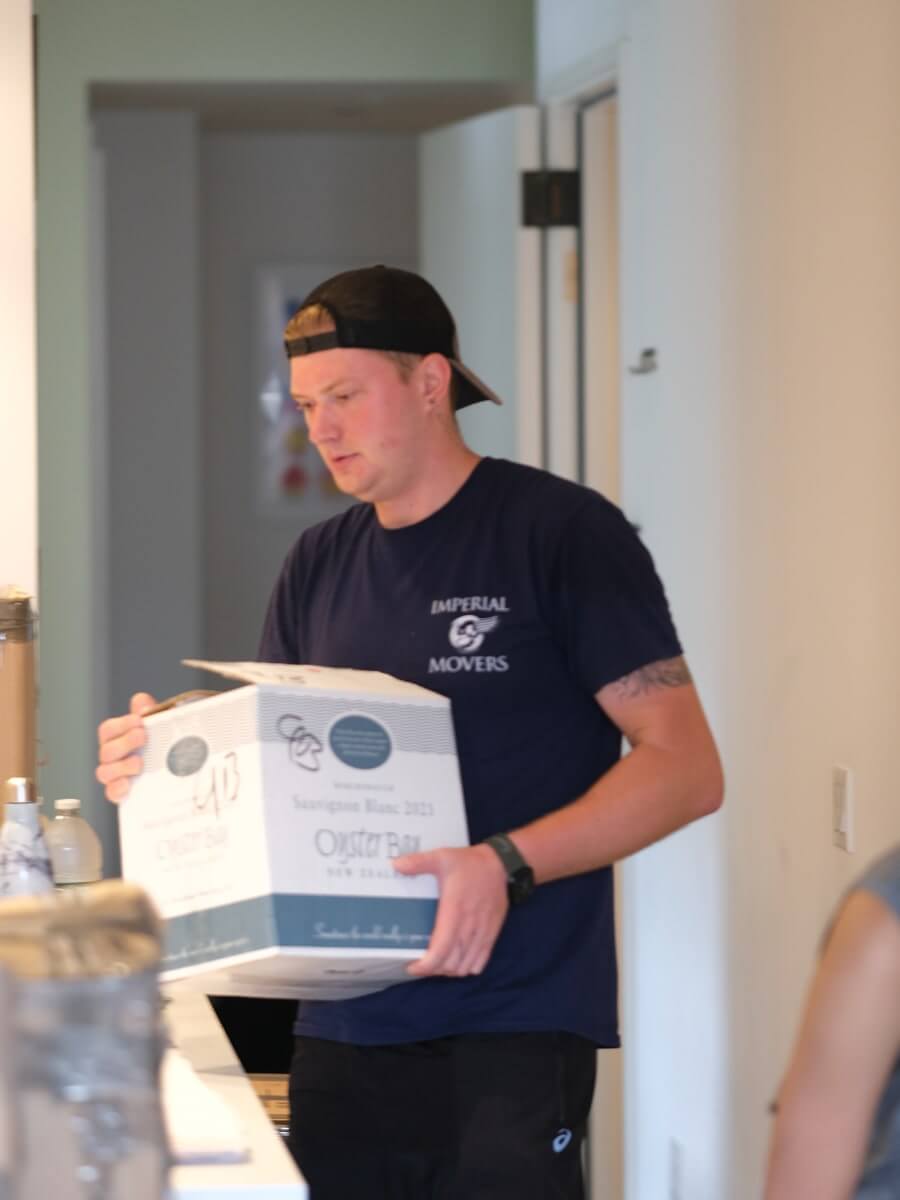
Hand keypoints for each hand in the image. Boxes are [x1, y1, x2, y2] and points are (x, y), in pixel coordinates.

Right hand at [95, 692, 156, 803]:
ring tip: (139, 763)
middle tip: (142, 737)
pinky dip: (117, 789)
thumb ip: (150, 712)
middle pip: (106, 750)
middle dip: (124, 742)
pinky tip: (127, 784)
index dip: (120, 725)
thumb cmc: (163, 744)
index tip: (138, 721)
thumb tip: (142, 702)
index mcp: (117, 738)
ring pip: (104, 772)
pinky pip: (111, 793)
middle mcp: (112, 757)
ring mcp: (115, 776)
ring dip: (121, 766)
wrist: (179, 770)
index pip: (107, 730)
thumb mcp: (160, 726)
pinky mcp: (121, 793)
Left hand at [393, 844, 508, 977]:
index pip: (440, 950)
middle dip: (433, 969)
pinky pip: (479, 963)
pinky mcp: (492, 934)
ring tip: (436, 962)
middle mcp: (469, 926)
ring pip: (464, 967)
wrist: (499, 865)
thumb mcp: (442, 857)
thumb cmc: (469, 863)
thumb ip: (419, 862)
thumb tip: (396, 865)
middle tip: (420, 962)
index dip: (425, 965)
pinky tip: (456, 959)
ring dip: (449, 970)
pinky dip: (466, 967)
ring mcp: (482, 933)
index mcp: (454, 910)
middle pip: (450, 964)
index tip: (412, 966)